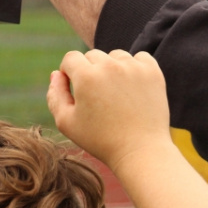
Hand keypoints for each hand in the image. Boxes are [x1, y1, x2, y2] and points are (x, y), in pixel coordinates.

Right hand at [47, 49, 169, 168]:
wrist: (140, 151)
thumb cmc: (101, 140)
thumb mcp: (67, 122)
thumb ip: (55, 95)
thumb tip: (57, 73)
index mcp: (86, 76)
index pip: (71, 58)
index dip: (70, 73)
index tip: (77, 90)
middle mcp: (110, 66)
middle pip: (93, 56)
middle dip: (90, 72)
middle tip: (98, 98)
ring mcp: (133, 67)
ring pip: (115, 56)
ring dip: (112, 69)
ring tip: (115, 95)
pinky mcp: (152, 72)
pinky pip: (139, 58)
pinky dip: (134, 68)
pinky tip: (132, 87)